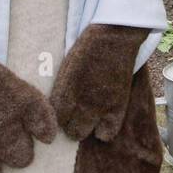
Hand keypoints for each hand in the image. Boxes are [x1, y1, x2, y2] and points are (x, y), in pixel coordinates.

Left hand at [51, 24, 147, 141]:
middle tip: (76, 117)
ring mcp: (99, 106)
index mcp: (64, 89)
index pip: (55, 118)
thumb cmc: (88, 47)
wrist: (114, 38)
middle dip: (70, 125)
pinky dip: (104, 130)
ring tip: (89, 119)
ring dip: (85, 128)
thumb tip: (59, 106)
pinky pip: (107, 133)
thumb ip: (63, 88)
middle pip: (68, 130)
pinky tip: (103, 120)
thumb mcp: (68, 67)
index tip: (65, 113)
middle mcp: (79, 102)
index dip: (60, 117)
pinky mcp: (117, 107)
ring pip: (83, 133)